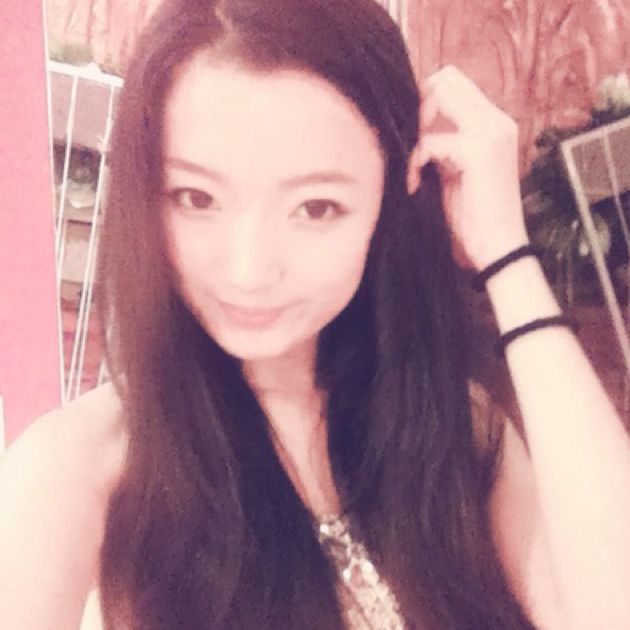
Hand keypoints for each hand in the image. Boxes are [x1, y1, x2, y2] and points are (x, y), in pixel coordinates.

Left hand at [407, 66, 528, 270]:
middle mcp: (497, 121)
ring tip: (413, 167)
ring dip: (416, 131)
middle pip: (446, 79)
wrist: (498, 249)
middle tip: (411, 146)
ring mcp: (491, 133)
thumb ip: (444, 144)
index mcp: (494, 124)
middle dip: (417, 107)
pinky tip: (415, 184)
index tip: (413, 135)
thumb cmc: (474, 217)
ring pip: (439, 97)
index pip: (454, 82)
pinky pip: (431, 141)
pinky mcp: (479, 152)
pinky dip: (415, 161)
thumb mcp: (456, 171)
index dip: (425, 101)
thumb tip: (413, 127)